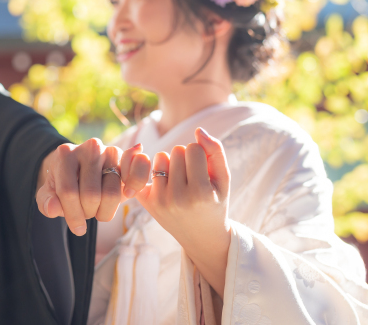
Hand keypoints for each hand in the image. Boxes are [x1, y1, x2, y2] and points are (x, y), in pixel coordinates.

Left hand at [36, 138, 150, 235]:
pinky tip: (127, 194)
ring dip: (105, 210)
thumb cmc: (64, 183)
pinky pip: (138, 170)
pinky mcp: (127, 157)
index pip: (69, 191)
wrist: (81, 167)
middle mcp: (90, 148)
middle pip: (91, 196)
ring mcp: (110, 151)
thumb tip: (53, 209)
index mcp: (65, 155)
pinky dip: (136, 185)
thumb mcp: (49, 194)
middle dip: (88, 213)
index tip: (77, 228)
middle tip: (86, 212)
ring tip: (98, 207)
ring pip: (112, 194)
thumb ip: (46, 202)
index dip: (73, 215)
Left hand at [136, 128, 231, 295]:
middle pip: (175, 151)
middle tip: (192, 176)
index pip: (193, 148)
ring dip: (170, 163)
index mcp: (200, 193)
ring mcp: (160, 201)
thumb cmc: (215, 203)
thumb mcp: (223, 180)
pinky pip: (143, 170)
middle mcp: (177, 198)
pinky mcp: (147, 203)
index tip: (204, 169)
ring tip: (180, 179)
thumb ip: (216, 152)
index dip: (200, 155)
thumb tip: (198, 130)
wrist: (201, 236)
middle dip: (185, 159)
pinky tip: (163, 181)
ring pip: (160, 158)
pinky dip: (154, 171)